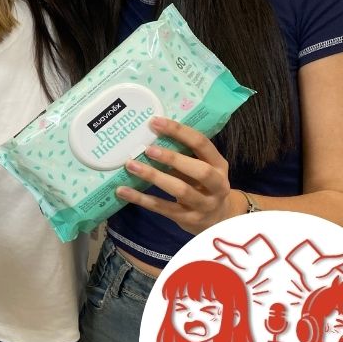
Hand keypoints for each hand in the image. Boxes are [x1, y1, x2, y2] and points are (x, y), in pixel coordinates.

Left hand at [114, 116, 237, 233]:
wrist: (218, 218)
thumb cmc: (203, 185)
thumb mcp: (201, 167)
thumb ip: (183, 155)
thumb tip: (149, 136)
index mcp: (219, 165)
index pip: (202, 144)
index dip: (179, 132)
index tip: (155, 122)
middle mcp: (217, 185)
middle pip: (199, 171)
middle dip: (172, 158)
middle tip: (147, 149)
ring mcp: (204, 204)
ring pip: (180, 190)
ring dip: (154, 176)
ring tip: (131, 165)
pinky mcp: (188, 219)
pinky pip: (162, 208)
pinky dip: (141, 199)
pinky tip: (123, 191)